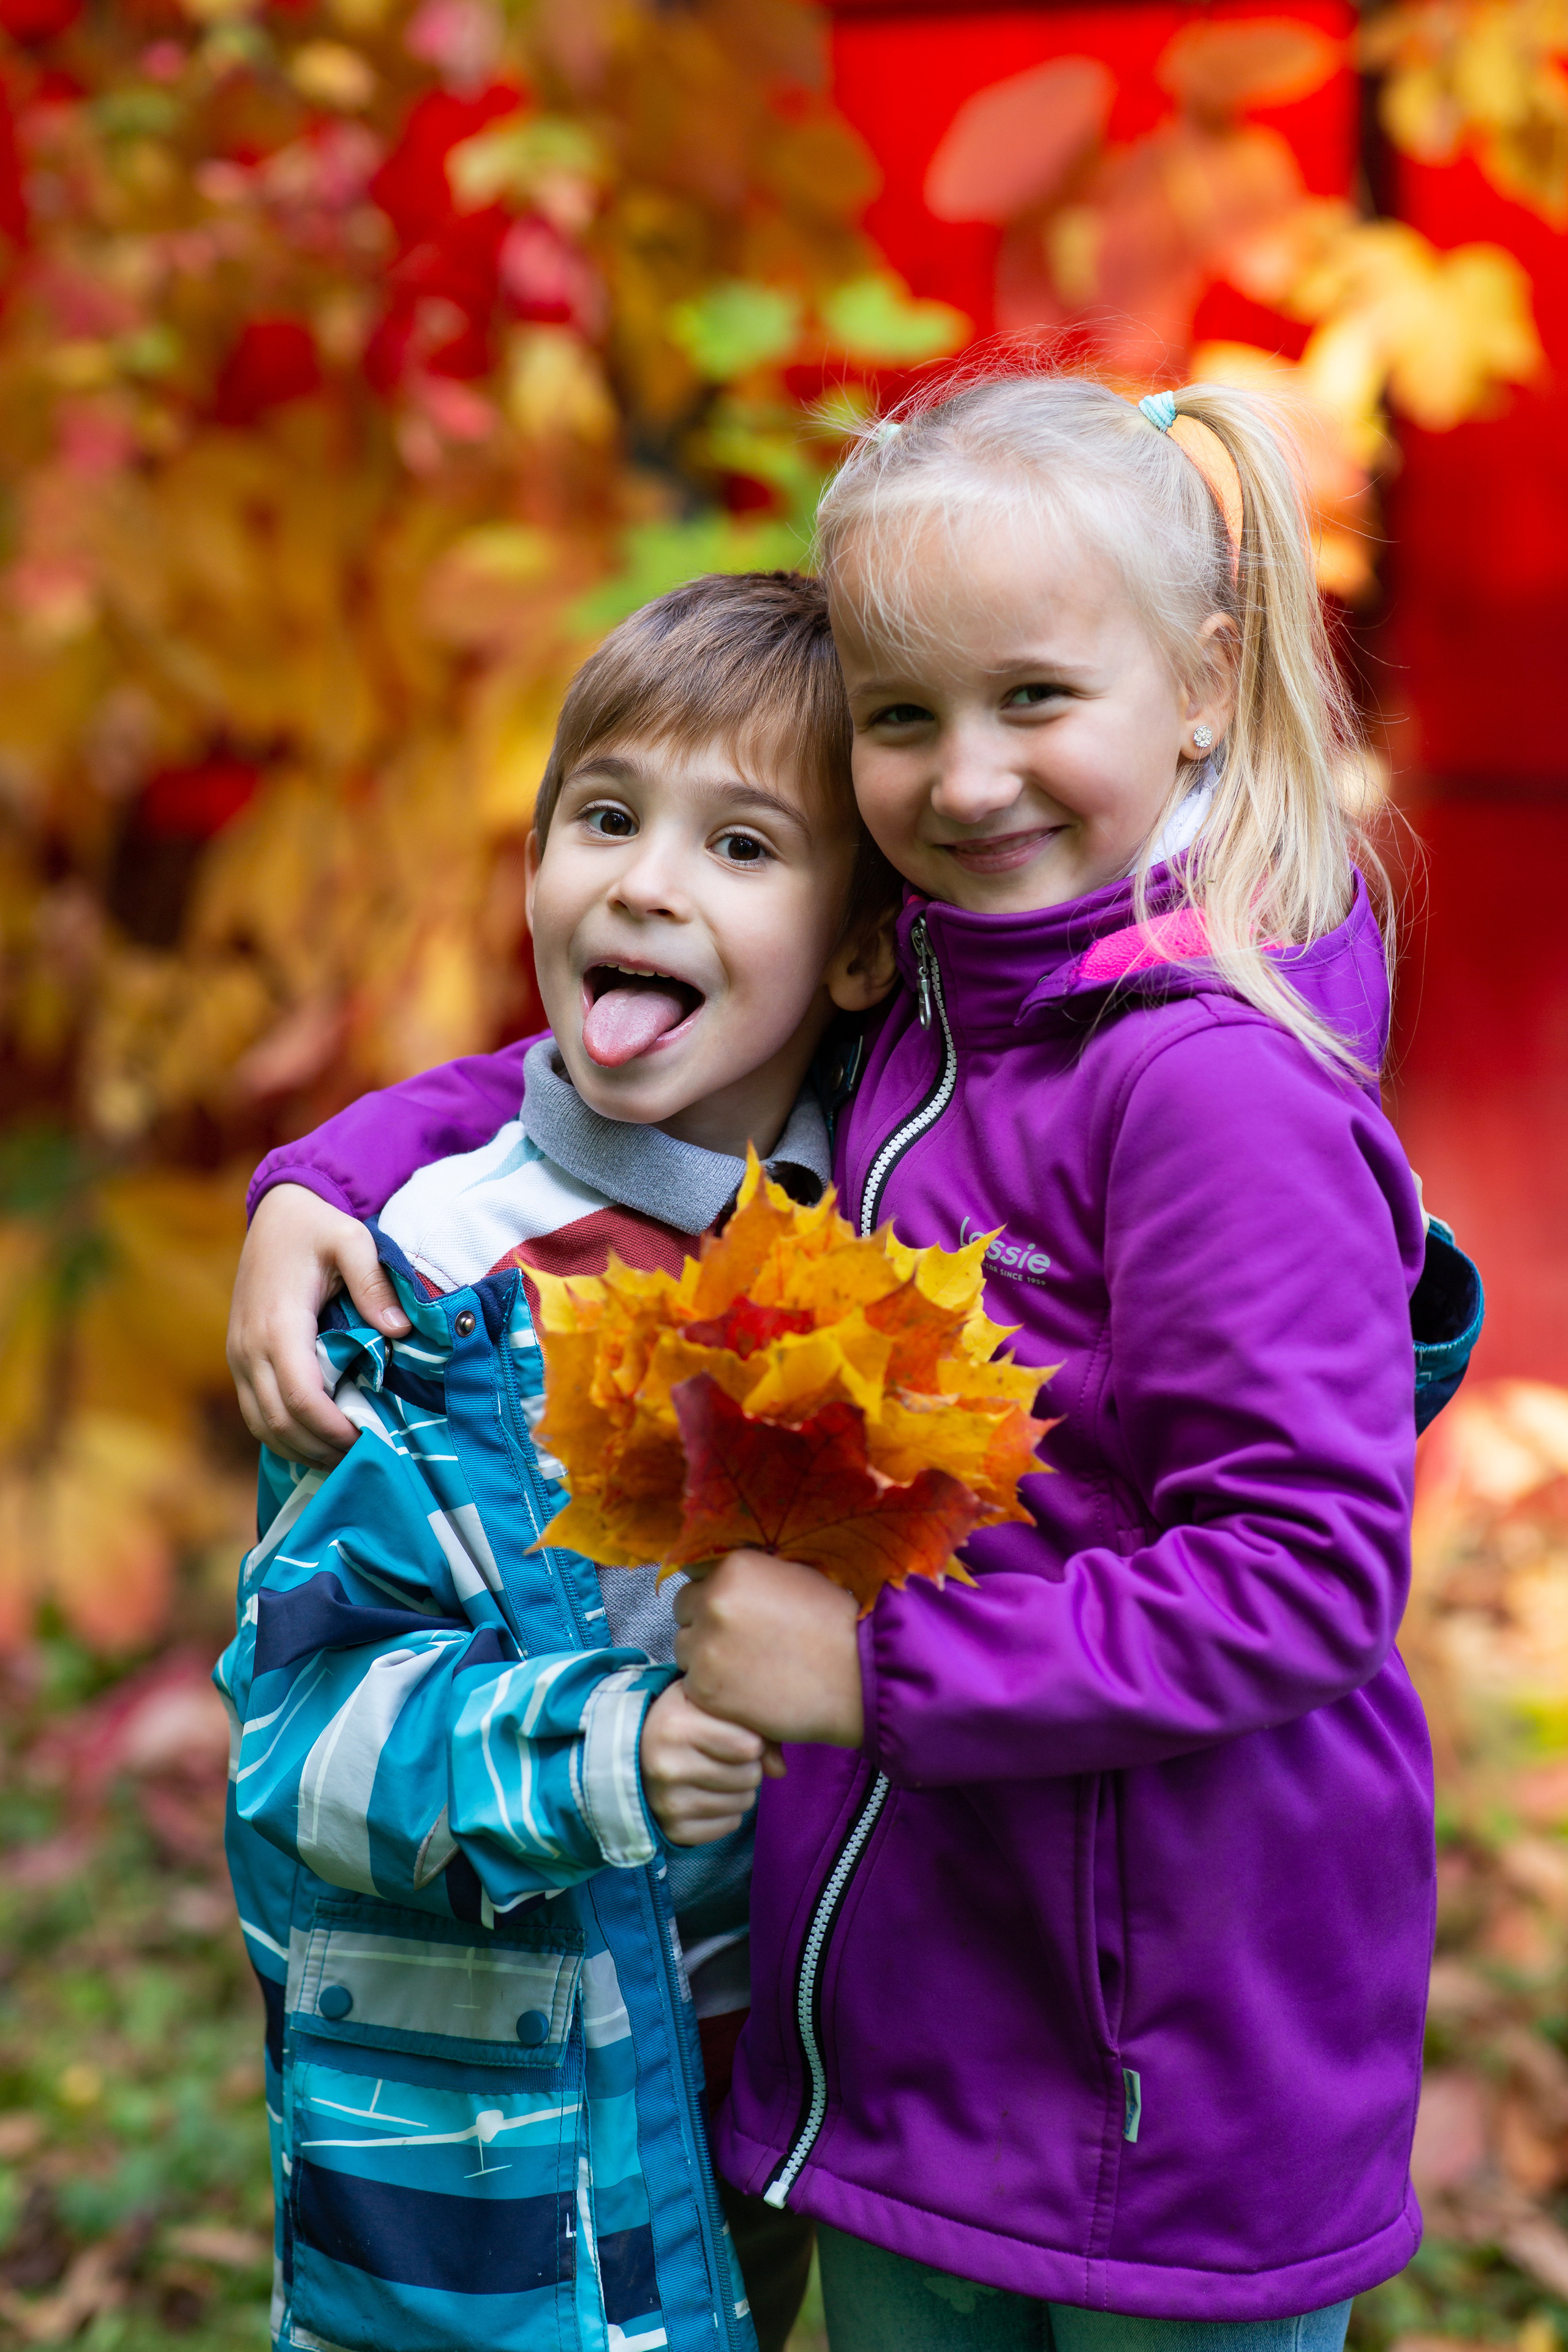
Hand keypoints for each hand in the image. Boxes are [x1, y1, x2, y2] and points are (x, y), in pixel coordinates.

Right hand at [226, 1184, 410, 1466]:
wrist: (278, 1211)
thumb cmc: (319, 1226)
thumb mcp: (353, 1240)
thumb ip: (374, 1282)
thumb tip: (399, 1330)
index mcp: (277, 1324)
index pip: (299, 1398)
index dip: (333, 1430)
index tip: (370, 1442)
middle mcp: (248, 1347)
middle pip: (279, 1422)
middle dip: (322, 1450)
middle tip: (368, 1461)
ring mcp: (239, 1355)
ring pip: (262, 1425)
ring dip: (302, 1450)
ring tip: (347, 1460)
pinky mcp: (240, 1358)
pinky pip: (256, 1411)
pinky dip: (286, 1434)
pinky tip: (320, 1441)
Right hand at [639, 1678, 772, 1846]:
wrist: (635, 1753)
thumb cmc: (683, 1720)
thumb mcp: (709, 1703)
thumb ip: (752, 1724)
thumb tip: (779, 1770)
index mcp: (676, 1726)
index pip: (750, 1745)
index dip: (752, 1738)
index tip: (736, 1732)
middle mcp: (667, 1767)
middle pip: (750, 1776)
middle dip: (748, 1765)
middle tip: (727, 1755)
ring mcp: (668, 1803)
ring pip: (743, 1802)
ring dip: (740, 1789)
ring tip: (716, 1772)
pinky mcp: (674, 1830)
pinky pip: (729, 1825)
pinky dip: (727, 1812)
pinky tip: (707, 1794)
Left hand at [673, 1551, 864, 1748]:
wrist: (859, 1676)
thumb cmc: (836, 1624)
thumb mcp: (792, 1576)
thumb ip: (750, 1575)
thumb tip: (721, 1576)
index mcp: (734, 1567)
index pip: (695, 1572)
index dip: (711, 1589)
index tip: (729, 1606)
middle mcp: (713, 1601)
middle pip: (683, 1609)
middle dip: (703, 1621)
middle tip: (737, 1640)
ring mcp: (706, 1648)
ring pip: (684, 1648)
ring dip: (704, 1656)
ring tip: (745, 1667)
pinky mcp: (706, 1690)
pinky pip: (692, 1684)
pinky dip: (712, 1689)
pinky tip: (745, 1690)